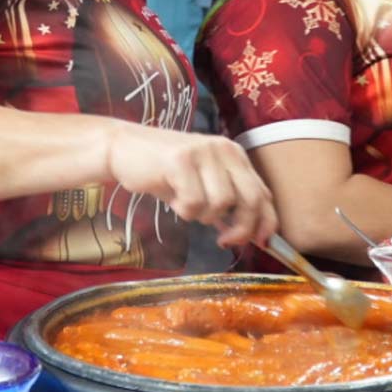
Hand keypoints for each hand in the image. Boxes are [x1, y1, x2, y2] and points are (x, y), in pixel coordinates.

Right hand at [105, 122, 277, 247]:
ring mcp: (203, 152)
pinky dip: (183, 210)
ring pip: (221, 203)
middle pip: (251, 200)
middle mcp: (224, 149)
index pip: (263, 192)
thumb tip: (255, 234)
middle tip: (223, 241)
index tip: (262, 243)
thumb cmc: (166, 172)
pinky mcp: (181, 160)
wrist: (123, 148)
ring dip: (202, 216)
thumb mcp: (204, 183)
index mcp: (235, 154)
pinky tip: (172, 198)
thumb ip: (229, 201)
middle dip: (241, 228)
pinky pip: (194, 202)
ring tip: (186, 204)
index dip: (267, 221)